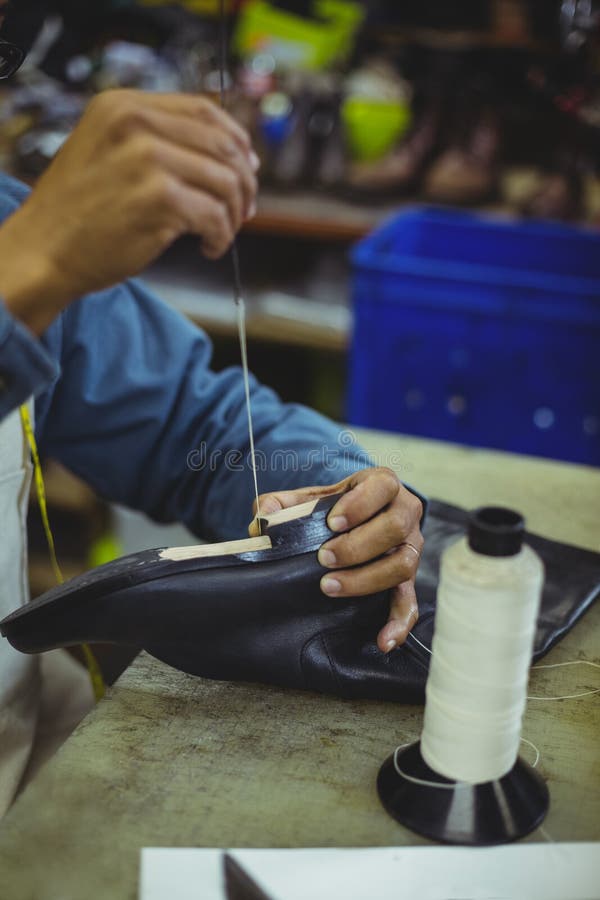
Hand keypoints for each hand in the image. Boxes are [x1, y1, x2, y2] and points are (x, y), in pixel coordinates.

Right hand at [0, 89, 257, 332]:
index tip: (249, 165)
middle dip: (243, 182)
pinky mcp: (160, 199)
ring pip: (226, 182)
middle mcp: (136, 124)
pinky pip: (215, 216)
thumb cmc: (78, 213)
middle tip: (245, 210)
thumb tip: (227, 155)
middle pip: (222, 146)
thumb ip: (156, 142)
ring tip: (221, 234)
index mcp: (124, 106)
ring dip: (234, 214)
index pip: (203, 109)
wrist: (44, 250)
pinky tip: (208, 248)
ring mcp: (148, 160)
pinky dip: (221, 237)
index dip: (236, 138)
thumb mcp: (107, 152)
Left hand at [249, 468, 423, 652]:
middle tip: (324, 558)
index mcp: (383, 484)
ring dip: (367, 579)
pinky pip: (409, 602)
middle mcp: (405, 513)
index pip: (383, 487)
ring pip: (403, 564)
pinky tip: (382, 640)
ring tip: (330, 586)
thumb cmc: (331, 507)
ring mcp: (410, 547)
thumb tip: (262, 520)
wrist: (353, 520)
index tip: (332, 523)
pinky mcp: (408, 579)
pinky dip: (399, 623)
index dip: (360, 505)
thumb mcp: (307, 498)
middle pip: (395, 528)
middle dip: (358, 546)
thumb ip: (280, 503)